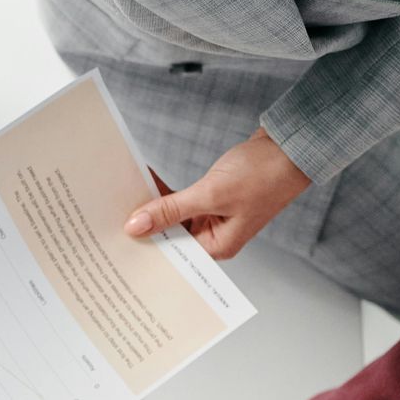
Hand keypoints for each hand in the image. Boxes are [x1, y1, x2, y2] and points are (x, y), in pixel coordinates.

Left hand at [124, 128, 309, 258]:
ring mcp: (213, 218)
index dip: (144, 246)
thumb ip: (172, 210)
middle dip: (144, 225)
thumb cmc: (264, 173)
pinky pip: (181, 200)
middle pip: (169, 236)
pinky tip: (144, 183)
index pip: (172, 254)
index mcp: (218, 247)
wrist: (290, 145)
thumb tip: (135, 226)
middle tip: (109, 216)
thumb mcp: (211, 193)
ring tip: (121, 197)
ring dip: (152, 205)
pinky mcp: (211, 199)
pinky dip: (165, 193)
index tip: (114, 239)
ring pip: (173, 217)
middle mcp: (215, 237)